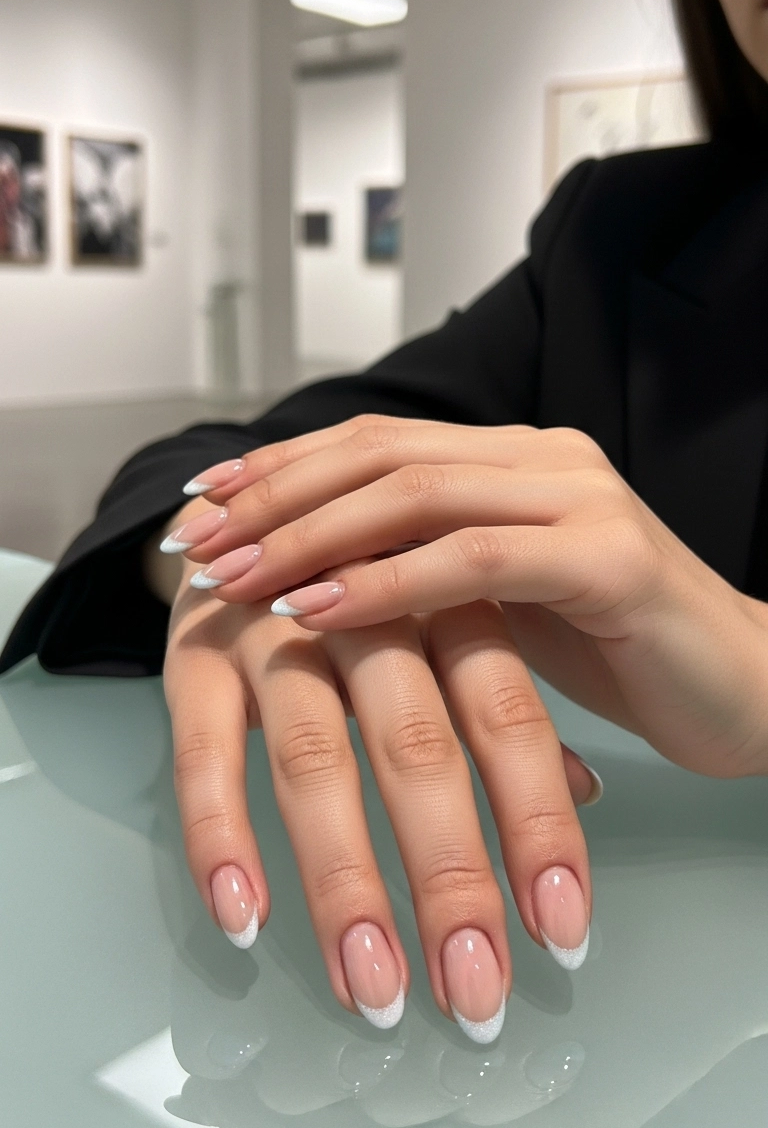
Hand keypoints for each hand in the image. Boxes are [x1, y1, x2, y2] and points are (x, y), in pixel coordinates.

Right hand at [160, 536, 599, 1041]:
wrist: (245, 519)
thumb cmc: (368, 595)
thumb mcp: (446, 627)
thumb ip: (504, 702)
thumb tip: (586, 792)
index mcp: (446, 598)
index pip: (505, 713)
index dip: (536, 823)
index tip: (564, 932)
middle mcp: (364, 609)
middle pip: (416, 745)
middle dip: (450, 878)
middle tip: (477, 992)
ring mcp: (272, 627)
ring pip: (314, 758)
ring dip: (345, 883)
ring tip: (375, 992)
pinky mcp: (192, 654)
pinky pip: (202, 753)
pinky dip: (222, 837)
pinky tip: (247, 920)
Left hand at [169, 416, 767, 779]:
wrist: (747, 688)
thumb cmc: (620, 650)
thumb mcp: (503, 600)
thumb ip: (429, 567)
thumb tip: (314, 574)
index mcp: (516, 458)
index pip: (376, 439)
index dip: (281, 466)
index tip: (203, 502)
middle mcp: (545, 458)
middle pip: (380, 452)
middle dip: (274, 496)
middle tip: (196, 541)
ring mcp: (580, 499)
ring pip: (417, 491)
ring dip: (309, 535)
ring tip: (232, 577)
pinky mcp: (607, 559)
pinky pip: (473, 558)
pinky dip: (386, 580)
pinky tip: (318, 605)